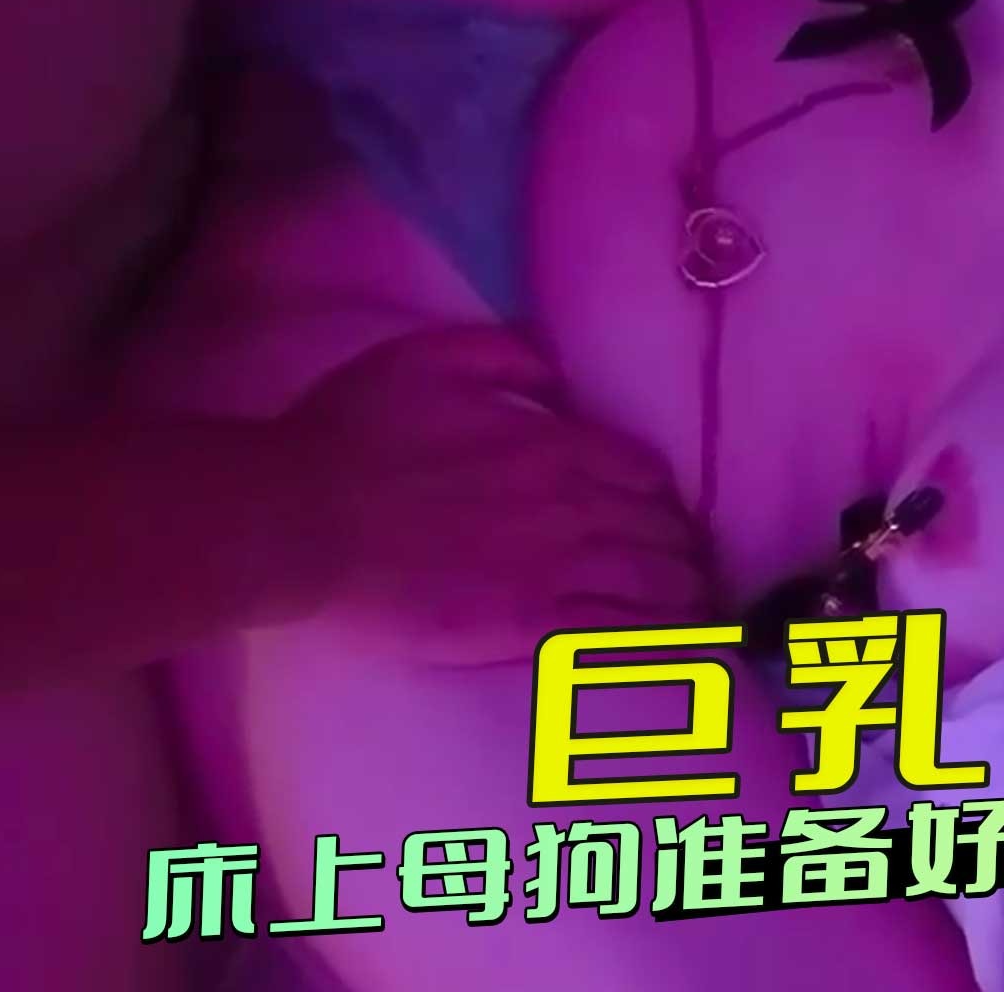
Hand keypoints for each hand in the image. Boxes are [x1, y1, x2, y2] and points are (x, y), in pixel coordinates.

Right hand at [278, 325, 705, 663]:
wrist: (301, 520)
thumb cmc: (352, 436)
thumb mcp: (429, 358)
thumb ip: (505, 356)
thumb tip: (556, 374)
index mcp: (552, 444)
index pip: (641, 471)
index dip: (660, 493)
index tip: (666, 508)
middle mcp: (569, 505)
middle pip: (657, 528)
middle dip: (683, 547)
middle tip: (695, 564)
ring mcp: (552, 570)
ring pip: (650, 582)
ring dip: (684, 593)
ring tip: (703, 608)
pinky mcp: (526, 627)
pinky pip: (613, 634)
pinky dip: (655, 638)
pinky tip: (677, 648)